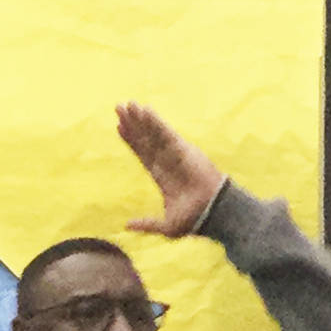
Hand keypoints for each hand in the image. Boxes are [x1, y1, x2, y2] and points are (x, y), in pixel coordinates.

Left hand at [116, 102, 223, 236]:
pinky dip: (154, 121)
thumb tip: (127, 225)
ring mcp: (175, 154)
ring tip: (126, 105)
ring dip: (140, 118)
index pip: (143, 154)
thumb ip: (146, 223)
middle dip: (132, 124)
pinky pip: (165, 133)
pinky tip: (143, 110)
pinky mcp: (183, 149)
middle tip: (118, 107)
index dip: (131, 141)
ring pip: (153, 132)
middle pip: (145, 139)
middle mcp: (168, 161)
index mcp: (163, 176)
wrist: (211, 213)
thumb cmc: (194, 219)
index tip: (120, 128)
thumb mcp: (166, 225)